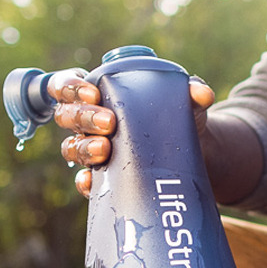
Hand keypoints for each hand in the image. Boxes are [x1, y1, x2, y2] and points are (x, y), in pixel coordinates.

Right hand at [48, 68, 214, 196]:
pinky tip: (91, 181)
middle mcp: (88, 122)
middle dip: (83, 117)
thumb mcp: (184, 101)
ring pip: (71, 147)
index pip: (66, 86)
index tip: (92, 92)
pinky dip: (84, 182)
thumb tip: (201, 93)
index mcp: (98, 94)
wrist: (190, 154)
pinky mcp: (101, 178)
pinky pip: (83, 181)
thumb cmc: (176, 116)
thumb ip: (191, 91)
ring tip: (106, 148)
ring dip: (84, 147)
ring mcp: (91, 150)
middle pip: (67, 116)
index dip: (70, 87)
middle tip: (109, 122)